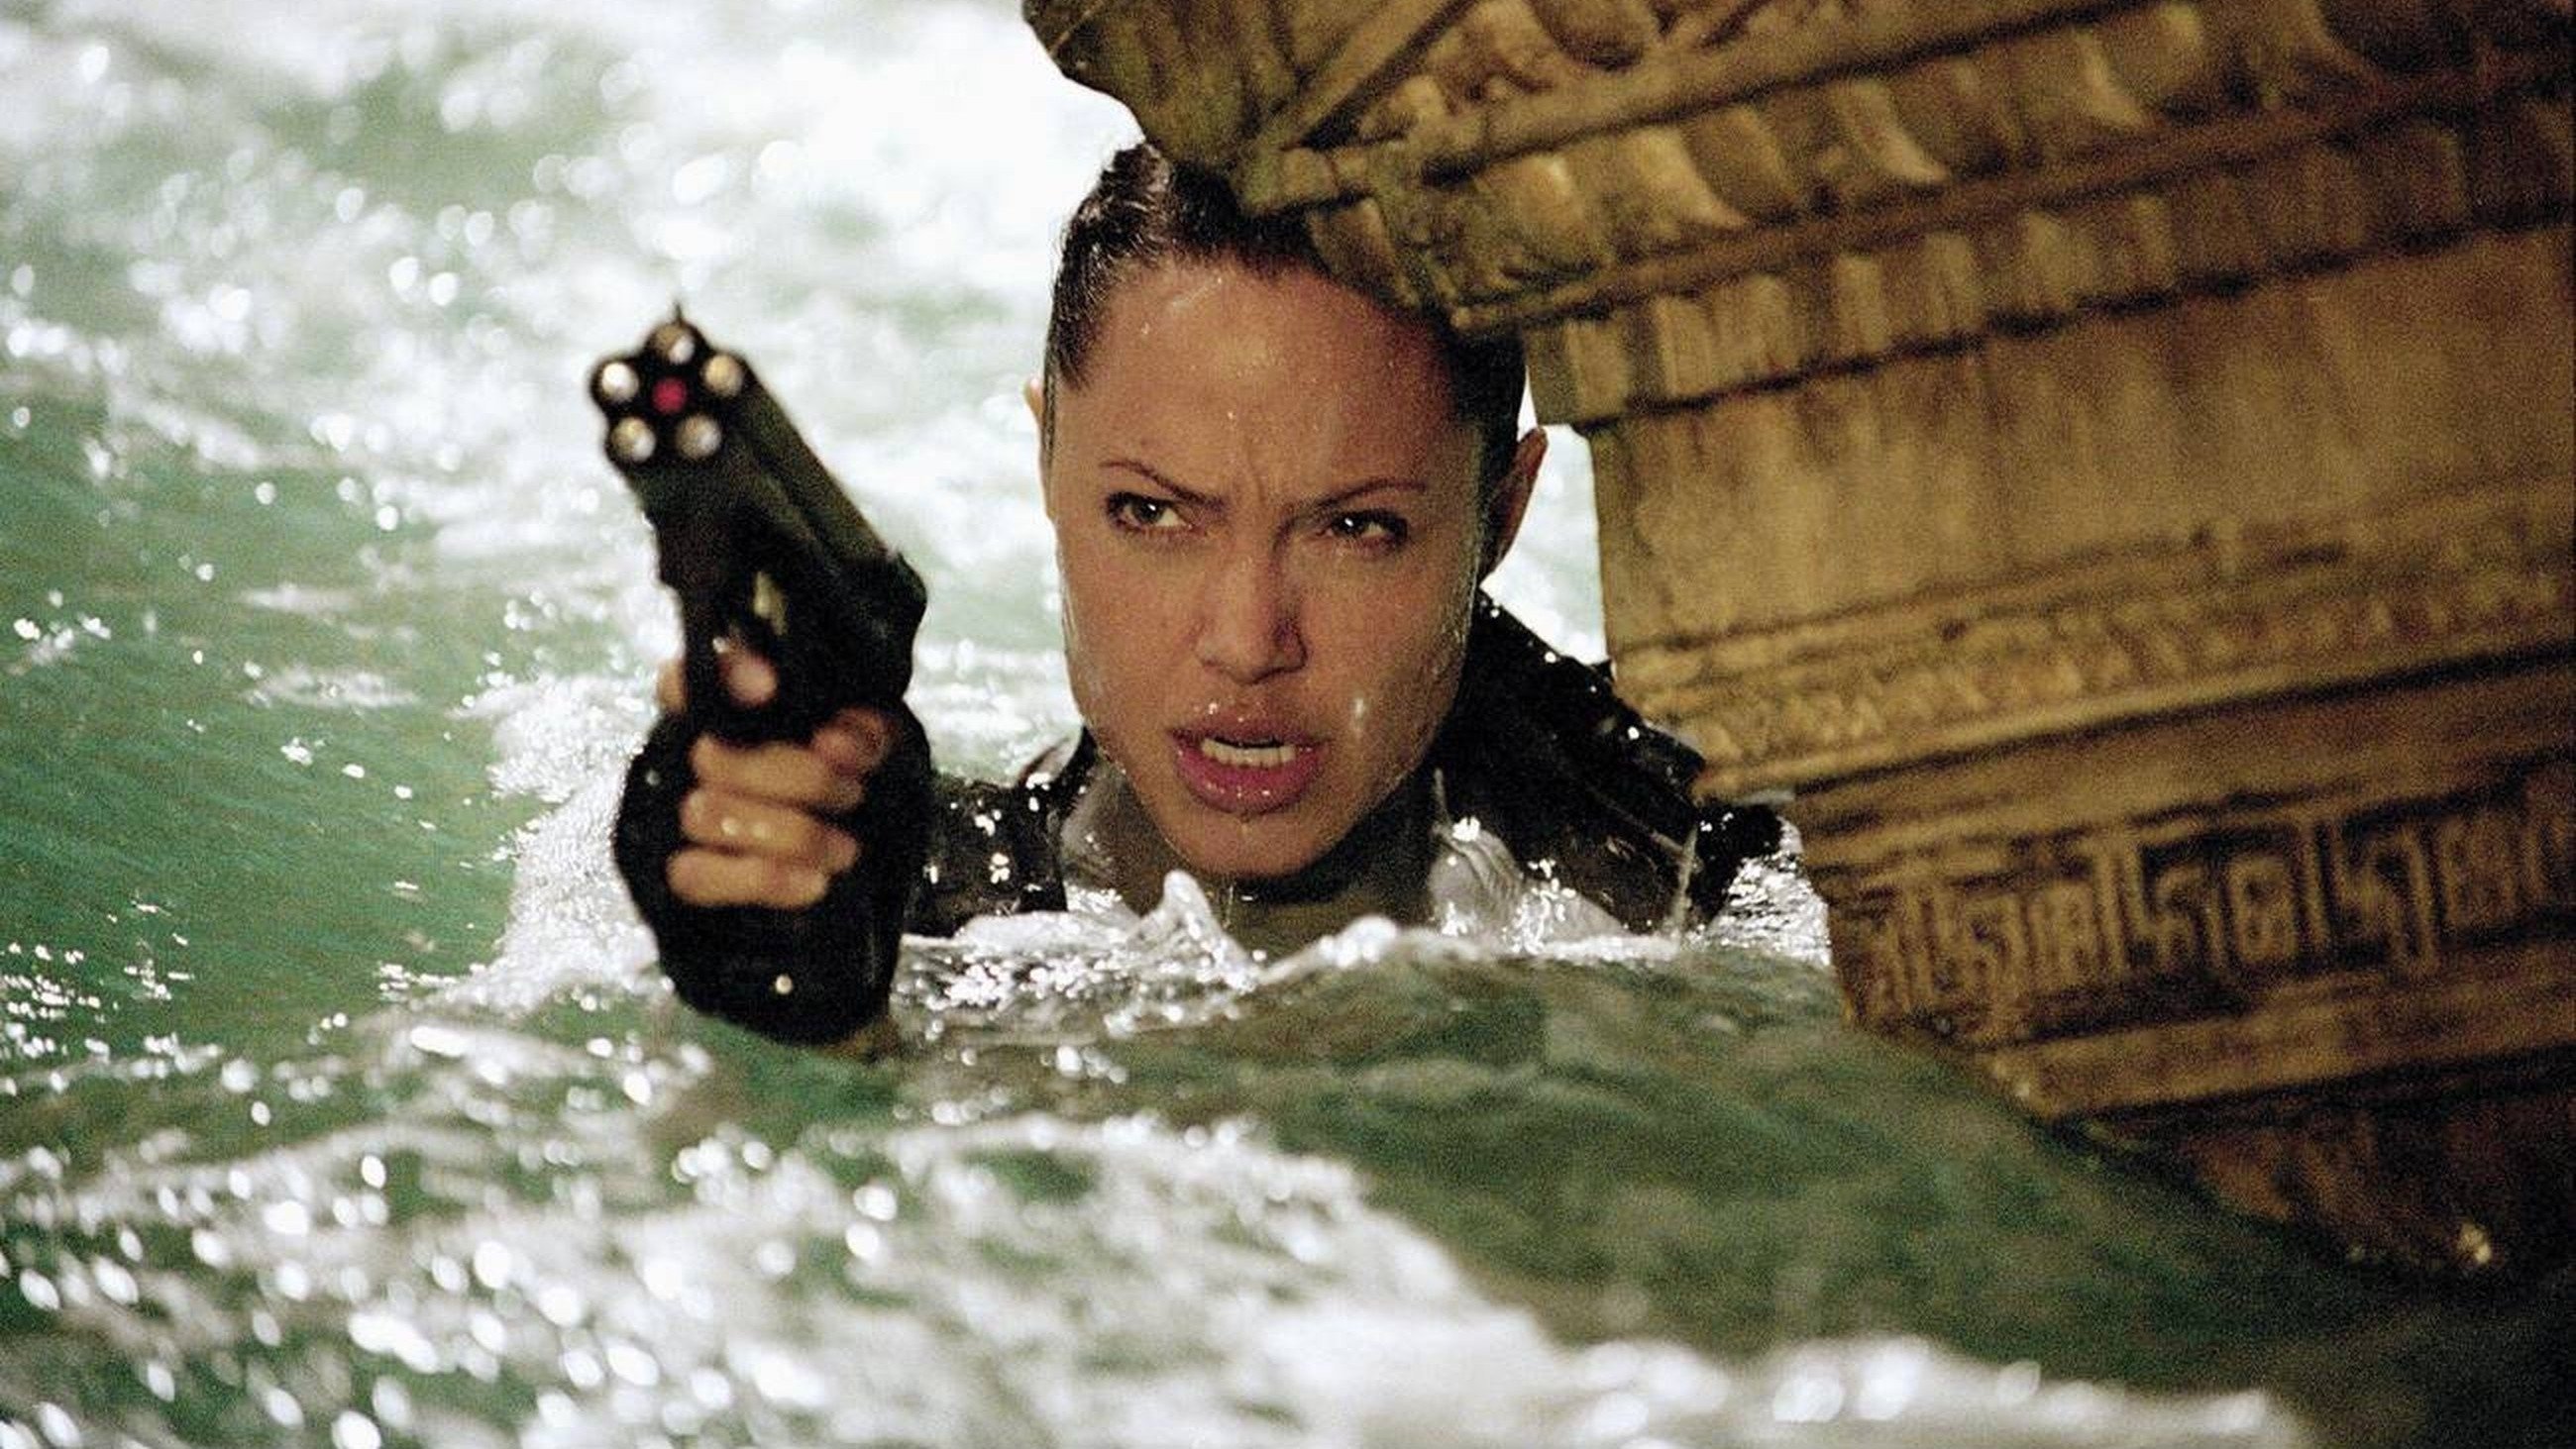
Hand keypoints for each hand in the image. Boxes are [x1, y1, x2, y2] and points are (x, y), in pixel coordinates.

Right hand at [656, 649, 896, 909]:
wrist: (867, 872)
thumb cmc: (854, 790)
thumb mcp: (872, 749)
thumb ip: (859, 729)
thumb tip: (834, 740)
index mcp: (731, 714)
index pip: (689, 679)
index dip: (721, 678)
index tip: (770, 687)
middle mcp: (693, 759)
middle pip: (712, 756)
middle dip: (798, 778)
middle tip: (853, 793)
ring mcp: (683, 816)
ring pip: (704, 814)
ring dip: (791, 833)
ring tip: (846, 849)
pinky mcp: (686, 875)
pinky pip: (695, 875)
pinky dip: (764, 879)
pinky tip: (815, 881)